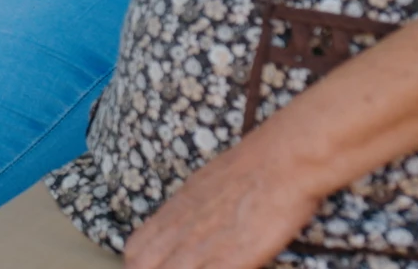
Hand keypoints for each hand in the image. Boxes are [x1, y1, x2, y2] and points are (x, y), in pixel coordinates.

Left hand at [123, 137, 326, 268]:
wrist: (282, 160)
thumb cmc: (251, 167)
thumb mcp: (205, 184)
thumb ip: (190, 210)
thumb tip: (186, 226)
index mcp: (174, 211)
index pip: (134, 249)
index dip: (138, 265)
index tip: (151, 268)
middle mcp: (181, 230)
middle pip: (141, 265)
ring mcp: (204, 246)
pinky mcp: (232, 259)